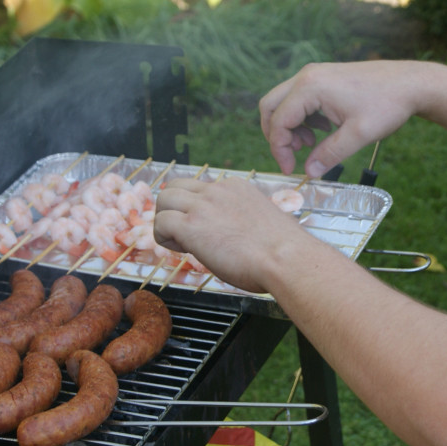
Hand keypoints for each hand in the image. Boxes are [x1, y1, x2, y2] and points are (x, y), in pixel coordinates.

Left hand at [153, 177, 308, 293]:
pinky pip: (160, 223)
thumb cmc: (283, 250)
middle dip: (174, 208)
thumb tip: (242, 232)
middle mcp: (218, 190)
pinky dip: (163, 238)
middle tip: (185, 233)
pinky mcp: (191, 226)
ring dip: (166, 220)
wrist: (286, 259)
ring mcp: (203, 206)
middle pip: (176, 186)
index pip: (201, 188)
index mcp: (236, 187)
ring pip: (164, 199)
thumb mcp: (264, 221)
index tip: (207, 229)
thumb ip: (246, 219)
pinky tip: (182, 251)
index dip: (197, 209)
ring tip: (181, 242)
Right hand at [259, 61, 432, 176]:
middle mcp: (307, 76)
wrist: (411, 83)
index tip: (291, 169)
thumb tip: (310, 172)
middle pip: (271, 106)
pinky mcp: (325, 78)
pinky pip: (300, 99)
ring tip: (313, 145)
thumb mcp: (358, 135)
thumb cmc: (387, 104)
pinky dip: (303, 118)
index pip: (279, 121)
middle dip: (276, 135)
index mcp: (311, 87)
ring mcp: (316, 74)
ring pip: (284, 102)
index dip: (279, 149)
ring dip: (290, 127)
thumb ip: (330, 155)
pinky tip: (324, 131)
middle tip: (292, 157)